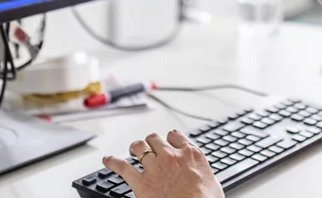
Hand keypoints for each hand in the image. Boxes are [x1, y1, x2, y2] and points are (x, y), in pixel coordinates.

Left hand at [103, 131, 223, 197]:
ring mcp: (155, 167)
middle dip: (150, 142)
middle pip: (154, 139)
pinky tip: (108, 160)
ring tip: (132, 150)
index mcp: (191, 155)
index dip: (169, 139)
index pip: (175, 135)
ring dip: (134, 148)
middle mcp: (171, 156)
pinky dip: (113, 162)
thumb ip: (204, 173)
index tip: (167, 142)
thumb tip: (203, 178)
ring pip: (138, 147)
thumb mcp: (213, 184)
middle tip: (149, 148)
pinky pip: (122, 166)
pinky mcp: (141, 182)